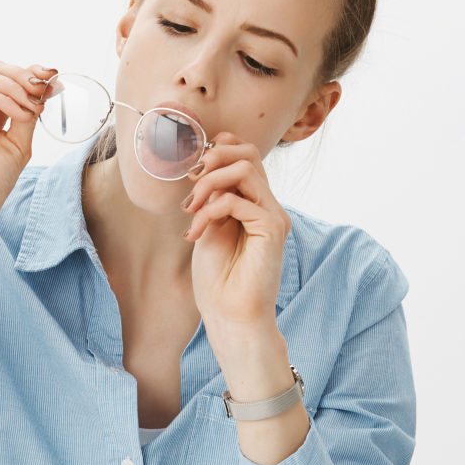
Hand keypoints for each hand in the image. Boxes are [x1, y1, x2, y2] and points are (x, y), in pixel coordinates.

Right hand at [0, 60, 55, 230]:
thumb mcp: (16, 145)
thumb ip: (26, 116)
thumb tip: (44, 88)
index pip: (6, 81)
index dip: (30, 74)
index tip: (55, 78)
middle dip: (25, 75)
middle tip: (46, 87)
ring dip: (17, 86)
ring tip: (36, 105)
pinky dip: (4, 100)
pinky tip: (22, 115)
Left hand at [182, 132, 289, 329]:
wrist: (230, 315)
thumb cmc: (217, 278)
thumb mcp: (208, 226)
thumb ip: (213, 197)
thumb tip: (203, 166)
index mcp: (255, 202)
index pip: (245, 153)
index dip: (218, 150)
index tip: (191, 174)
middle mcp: (268, 205)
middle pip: (249, 152)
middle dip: (213, 158)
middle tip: (191, 182)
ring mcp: (274, 215)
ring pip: (245, 169)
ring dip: (208, 183)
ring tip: (190, 209)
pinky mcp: (272, 228)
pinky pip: (237, 200)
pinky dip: (209, 211)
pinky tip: (195, 233)